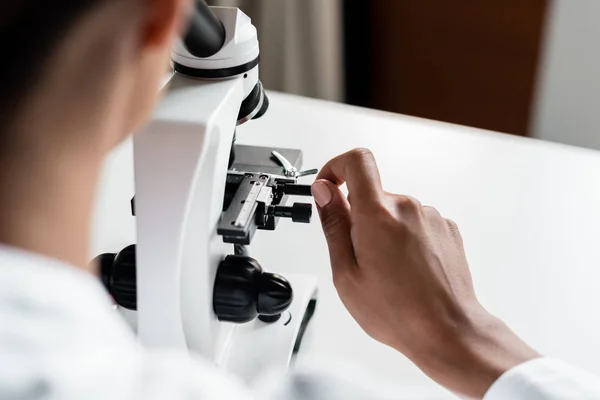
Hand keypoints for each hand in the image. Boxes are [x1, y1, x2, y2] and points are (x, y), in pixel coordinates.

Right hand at [311, 148, 538, 398]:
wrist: (448, 329)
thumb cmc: (399, 311)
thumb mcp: (347, 273)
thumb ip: (334, 224)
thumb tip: (325, 192)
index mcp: (378, 214)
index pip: (357, 161)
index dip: (336, 167)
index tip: (329, 186)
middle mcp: (407, 207)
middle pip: (372, 194)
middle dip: (359, 218)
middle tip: (359, 257)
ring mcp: (431, 217)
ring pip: (393, 212)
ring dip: (384, 232)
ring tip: (387, 272)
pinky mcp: (446, 228)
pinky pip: (415, 223)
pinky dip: (405, 239)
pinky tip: (406, 271)